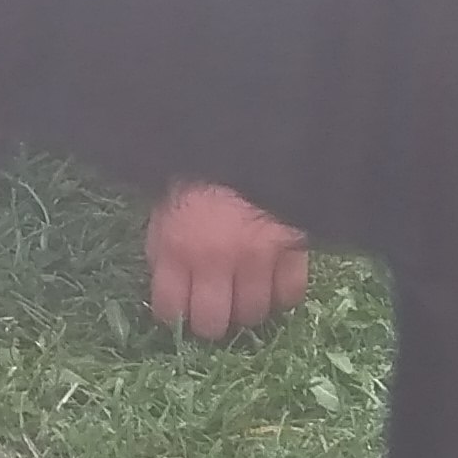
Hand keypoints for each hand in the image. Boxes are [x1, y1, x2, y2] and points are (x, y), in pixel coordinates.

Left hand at [149, 182, 310, 340]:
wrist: (245, 134)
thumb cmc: (198, 168)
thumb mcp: (165, 205)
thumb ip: (165, 246)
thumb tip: (171, 285)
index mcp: (177, 246)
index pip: (170, 309)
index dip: (174, 315)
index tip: (180, 308)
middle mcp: (216, 260)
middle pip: (214, 323)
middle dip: (212, 321)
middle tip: (215, 309)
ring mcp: (258, 257)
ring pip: (253, 313)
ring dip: (247, 308)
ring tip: (245, 294)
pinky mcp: (293, 249)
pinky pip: (290, 293)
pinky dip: (281, 295)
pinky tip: (273, 284)